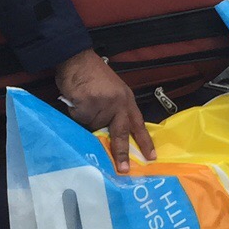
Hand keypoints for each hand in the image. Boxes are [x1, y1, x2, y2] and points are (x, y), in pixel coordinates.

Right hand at [54, 49, 155, 173]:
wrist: (77, 59)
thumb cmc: (93, 73)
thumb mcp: (113, 90)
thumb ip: (115, 110)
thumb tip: (110, 133)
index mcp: (126, 99)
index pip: (138, 124)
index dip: (145, 141)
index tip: (151, 157)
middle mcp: (118, 104)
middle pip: (121, 133)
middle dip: (121, 153)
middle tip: (124, 169)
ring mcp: (103, 106)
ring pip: (93, 127)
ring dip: (86, 121)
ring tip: (83, 103)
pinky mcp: (87, 107)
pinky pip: (80, 121)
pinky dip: (76, 115)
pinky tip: (76, 100)